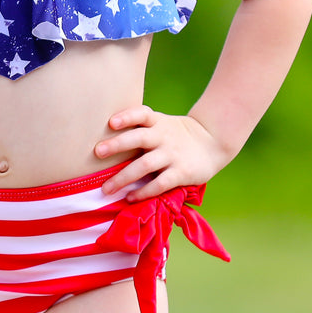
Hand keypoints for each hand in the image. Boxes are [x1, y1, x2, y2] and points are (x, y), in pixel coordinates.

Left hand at [93, 105, 229, 200]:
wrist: (213, 141)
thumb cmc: (178, 134)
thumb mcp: (163, 124)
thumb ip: (142, 129)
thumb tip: (108, 142)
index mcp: (157, 122)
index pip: (141, 114)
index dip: (126, 116)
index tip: (111, 122)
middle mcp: (163, 136)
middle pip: (138, 138)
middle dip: (117, 145)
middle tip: (98, 152)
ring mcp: (172, 154)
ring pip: (144, 165)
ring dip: (123, 178)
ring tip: (106, 188)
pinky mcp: (181, 172)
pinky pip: (159, 184)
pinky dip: (143, 192)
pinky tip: (130, 198)